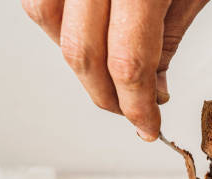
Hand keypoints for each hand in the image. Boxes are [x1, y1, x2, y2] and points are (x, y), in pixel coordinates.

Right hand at [21, 0, 208, 140]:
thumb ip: (167, 41)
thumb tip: (149, 91)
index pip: (128, 62)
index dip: (135, 106)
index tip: (148, 128)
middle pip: (80, 50)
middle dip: (105, 95)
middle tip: (128, 110)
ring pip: (44, 18)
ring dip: (75, 58)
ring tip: (109, 70)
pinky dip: (58, 21)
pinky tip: (88, 32)